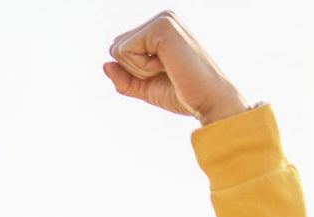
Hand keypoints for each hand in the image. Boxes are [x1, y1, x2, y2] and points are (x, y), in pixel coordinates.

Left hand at [102, 10, 251, 125]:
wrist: (209, 102)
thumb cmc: (183, 94)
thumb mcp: (145, 87)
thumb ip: (124, 78)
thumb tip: (104, 64)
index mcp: (160, 28)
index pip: (119, 49)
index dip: (133, 71)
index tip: (162, 74)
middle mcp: (162, 18)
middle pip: (115, 47)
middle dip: (133, 70)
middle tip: (165, 73)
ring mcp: (163, 20)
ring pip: (118, 49)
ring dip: (139, 69)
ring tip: (168, 69)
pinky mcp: (162, 26)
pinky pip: (125, 51)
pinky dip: (142, 68)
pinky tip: (167, 66)